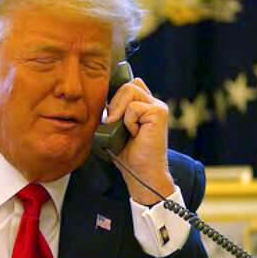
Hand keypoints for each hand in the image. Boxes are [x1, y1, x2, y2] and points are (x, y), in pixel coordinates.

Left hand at [102, 77, 173, 203]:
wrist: (141, 173)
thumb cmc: (128, 154)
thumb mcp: (115, 128)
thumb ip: (113, 111)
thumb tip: (97, 98)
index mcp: (145, 105)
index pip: (129, 85)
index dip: (117, 96)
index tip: (111, 116)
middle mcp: (153, 103)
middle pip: (128, 85)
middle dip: (115, 103)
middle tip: (114, 124)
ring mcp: (158, 107)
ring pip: (130, 90)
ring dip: (120, 110)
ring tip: (124, 128)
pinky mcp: (158, 113)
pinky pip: (134, 107)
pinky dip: (128, 121)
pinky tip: (135, 134)